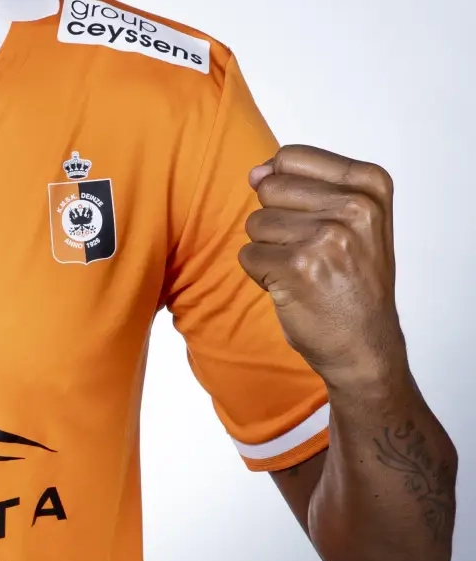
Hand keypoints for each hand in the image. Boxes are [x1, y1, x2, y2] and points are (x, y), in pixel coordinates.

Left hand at [240, 145, 404, 385]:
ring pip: (255, 223)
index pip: (291, 158)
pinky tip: (294, 287)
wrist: (364, 344)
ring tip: (304, 271)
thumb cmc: (353, 280)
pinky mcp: (298, 267)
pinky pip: (248, 255)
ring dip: (270, 251)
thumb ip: (303, 184)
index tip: (312, 219)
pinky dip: (262, 274)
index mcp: (370, 184)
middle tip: (310, 252)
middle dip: (276, 222)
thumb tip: (255, 172)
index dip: (284, 190)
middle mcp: (355, 206)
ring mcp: (327, 237)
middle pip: (269, 189)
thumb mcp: (350, 219)